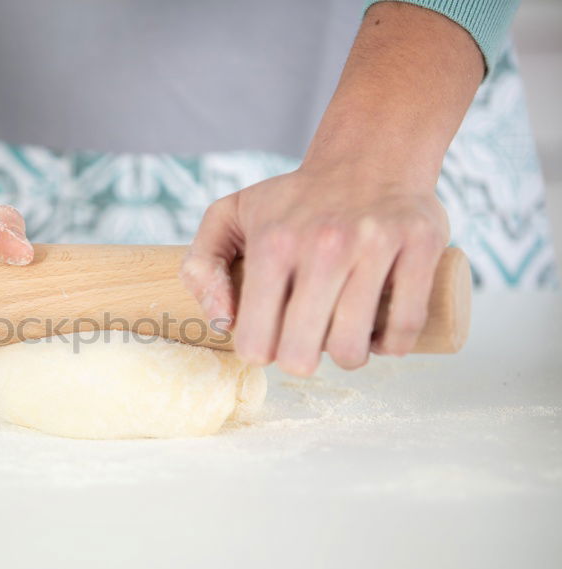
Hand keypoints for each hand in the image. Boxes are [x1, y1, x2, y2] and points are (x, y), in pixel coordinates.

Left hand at [181, 165, 448, 375]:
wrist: (368, 155)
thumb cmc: (293, 200)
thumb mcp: (229, 216)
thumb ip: (201, 266)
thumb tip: (221, 321)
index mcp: (272, 243)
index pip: (255, 340)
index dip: (259, 352)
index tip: (268, 340)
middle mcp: (323, 245)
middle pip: (303, 353)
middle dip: (300, 361)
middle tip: (305, 344)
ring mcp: (376, 245)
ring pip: (354, 347)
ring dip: (347, 356)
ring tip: (342, 338)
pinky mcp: (421, 245)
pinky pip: (406, 326)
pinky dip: (392, 345)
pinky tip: (379, 335)